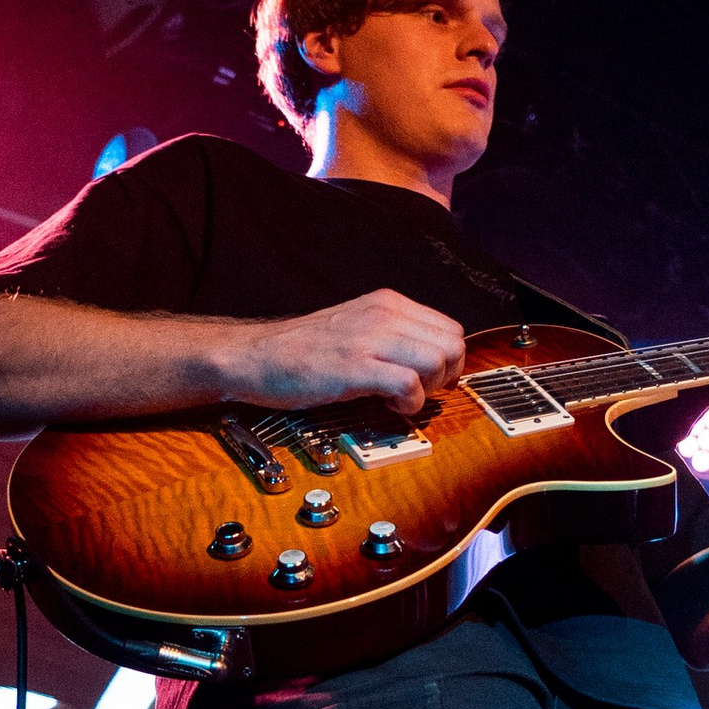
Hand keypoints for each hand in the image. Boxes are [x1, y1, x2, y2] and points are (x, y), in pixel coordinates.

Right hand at [242, 288, 468, 417]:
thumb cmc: (303, 350)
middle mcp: (385, 314)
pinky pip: (409, 385)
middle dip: (443, 376)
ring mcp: (370, 338)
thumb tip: (430, 362)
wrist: (255, 356)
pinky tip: (386, 405)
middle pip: (453, 345)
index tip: (425, 378)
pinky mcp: (355, 367)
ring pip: (438, 361)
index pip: (450, 329)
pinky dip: (407, 404)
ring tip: (397, 398)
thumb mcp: (357, 327)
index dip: (446, 361)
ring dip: (427, 390)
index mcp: (388, 303)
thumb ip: (393, 336)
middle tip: (415, 390)